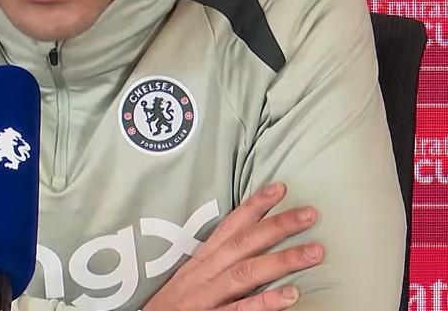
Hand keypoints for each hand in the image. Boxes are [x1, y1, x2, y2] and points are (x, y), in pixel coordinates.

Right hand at [144, 182, 323, 310]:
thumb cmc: (172, 307)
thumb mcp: (189, 279)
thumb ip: (215, 264)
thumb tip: (248, 249)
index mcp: (200, 261)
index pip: (229, 227)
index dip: (254, 207)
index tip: (279, 188)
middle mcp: (204, 274)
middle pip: (243, 244)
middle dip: (278, 226)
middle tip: (311, 214)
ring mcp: (207, 296)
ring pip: (247, 273)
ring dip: (282, 261)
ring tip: (315, 251)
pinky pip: (240, 310)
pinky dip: (266, 302)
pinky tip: (292, 295)